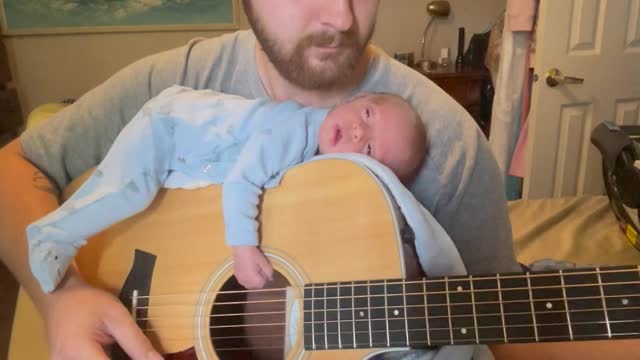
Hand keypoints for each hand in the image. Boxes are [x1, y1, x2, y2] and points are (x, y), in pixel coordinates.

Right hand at [43, 278, 161, 359]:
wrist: (57, 294)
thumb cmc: (87, 301)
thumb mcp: (117, 316)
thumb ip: (137, 342)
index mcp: (79, 352)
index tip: (145, 359)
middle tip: (131, 352)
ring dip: (114, 359)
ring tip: (119, 349)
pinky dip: (101, 359)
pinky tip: (111, 352)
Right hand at [233, 246, 273, 288]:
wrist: (241, 247)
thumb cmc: (253, 254)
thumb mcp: (264, 262)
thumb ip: (268, 271)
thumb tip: (270, 278)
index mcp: (252, 278)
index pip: (261, 284)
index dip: (264, 278)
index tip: (263, 270)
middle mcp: (244, 280)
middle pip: (254, 286)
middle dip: (258, 280)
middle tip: (259, 269)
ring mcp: (239, 277)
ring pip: (248, 284)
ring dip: (252, 280)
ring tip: (253, 269)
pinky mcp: (235, 274)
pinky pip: (242, 280)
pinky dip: (246, 278)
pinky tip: (247, 269)